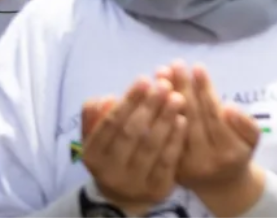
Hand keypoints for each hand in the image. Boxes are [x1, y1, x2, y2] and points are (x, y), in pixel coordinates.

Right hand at [80, 77, 186, 216]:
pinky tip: (184, 120)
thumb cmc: (114, 154)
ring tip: (178, 97)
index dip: (128, 101)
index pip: (110, 124)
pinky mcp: (156, 190)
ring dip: (165, 119)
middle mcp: (109, 172)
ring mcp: (133, 183)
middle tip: (165, 84)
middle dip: (149, 107)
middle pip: (131, 134)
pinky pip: (167, 162)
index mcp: (93, 155)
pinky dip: (175, 140)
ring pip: (150, 147)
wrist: (126, 196)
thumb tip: (107, 99)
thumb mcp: (98, 138)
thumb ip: (96, 117)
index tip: (144, 80)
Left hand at [158, 63, 265, 215]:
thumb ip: (245, 122)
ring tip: (162, 73)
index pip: (213, 114)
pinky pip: (162, 136)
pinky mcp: (168, 167)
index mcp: (229, 151)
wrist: (221, 185)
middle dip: (183, 88)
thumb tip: (227, 107)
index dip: (205, 90)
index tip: (197, 67)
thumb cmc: (238, 153)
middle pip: (191, 117)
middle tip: (176, 64)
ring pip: (174, 125)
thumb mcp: (252, 139)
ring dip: (165, 98)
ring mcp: (184, 165)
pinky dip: (156, 114)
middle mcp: (205, 160)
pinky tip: (152, 95)